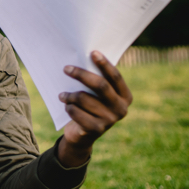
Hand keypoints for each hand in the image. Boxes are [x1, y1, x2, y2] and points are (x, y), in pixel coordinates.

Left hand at [57, 51, 132, 166]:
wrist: (82, 135)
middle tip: (66, 68)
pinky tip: (67, 107)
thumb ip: (98, 80)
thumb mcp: (97, 95)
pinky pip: (75, 111)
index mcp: (125, 97)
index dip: (104, 64)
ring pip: (83, 98)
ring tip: (62, 95)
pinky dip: (68, 107)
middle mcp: (121, 109)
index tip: (92, 52)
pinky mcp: (96, 130)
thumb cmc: (90, 107)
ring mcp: (110, 120)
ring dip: (69, 95)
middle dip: (81, 75)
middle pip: (100, 86)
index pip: (115, 77)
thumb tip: (85, 56)